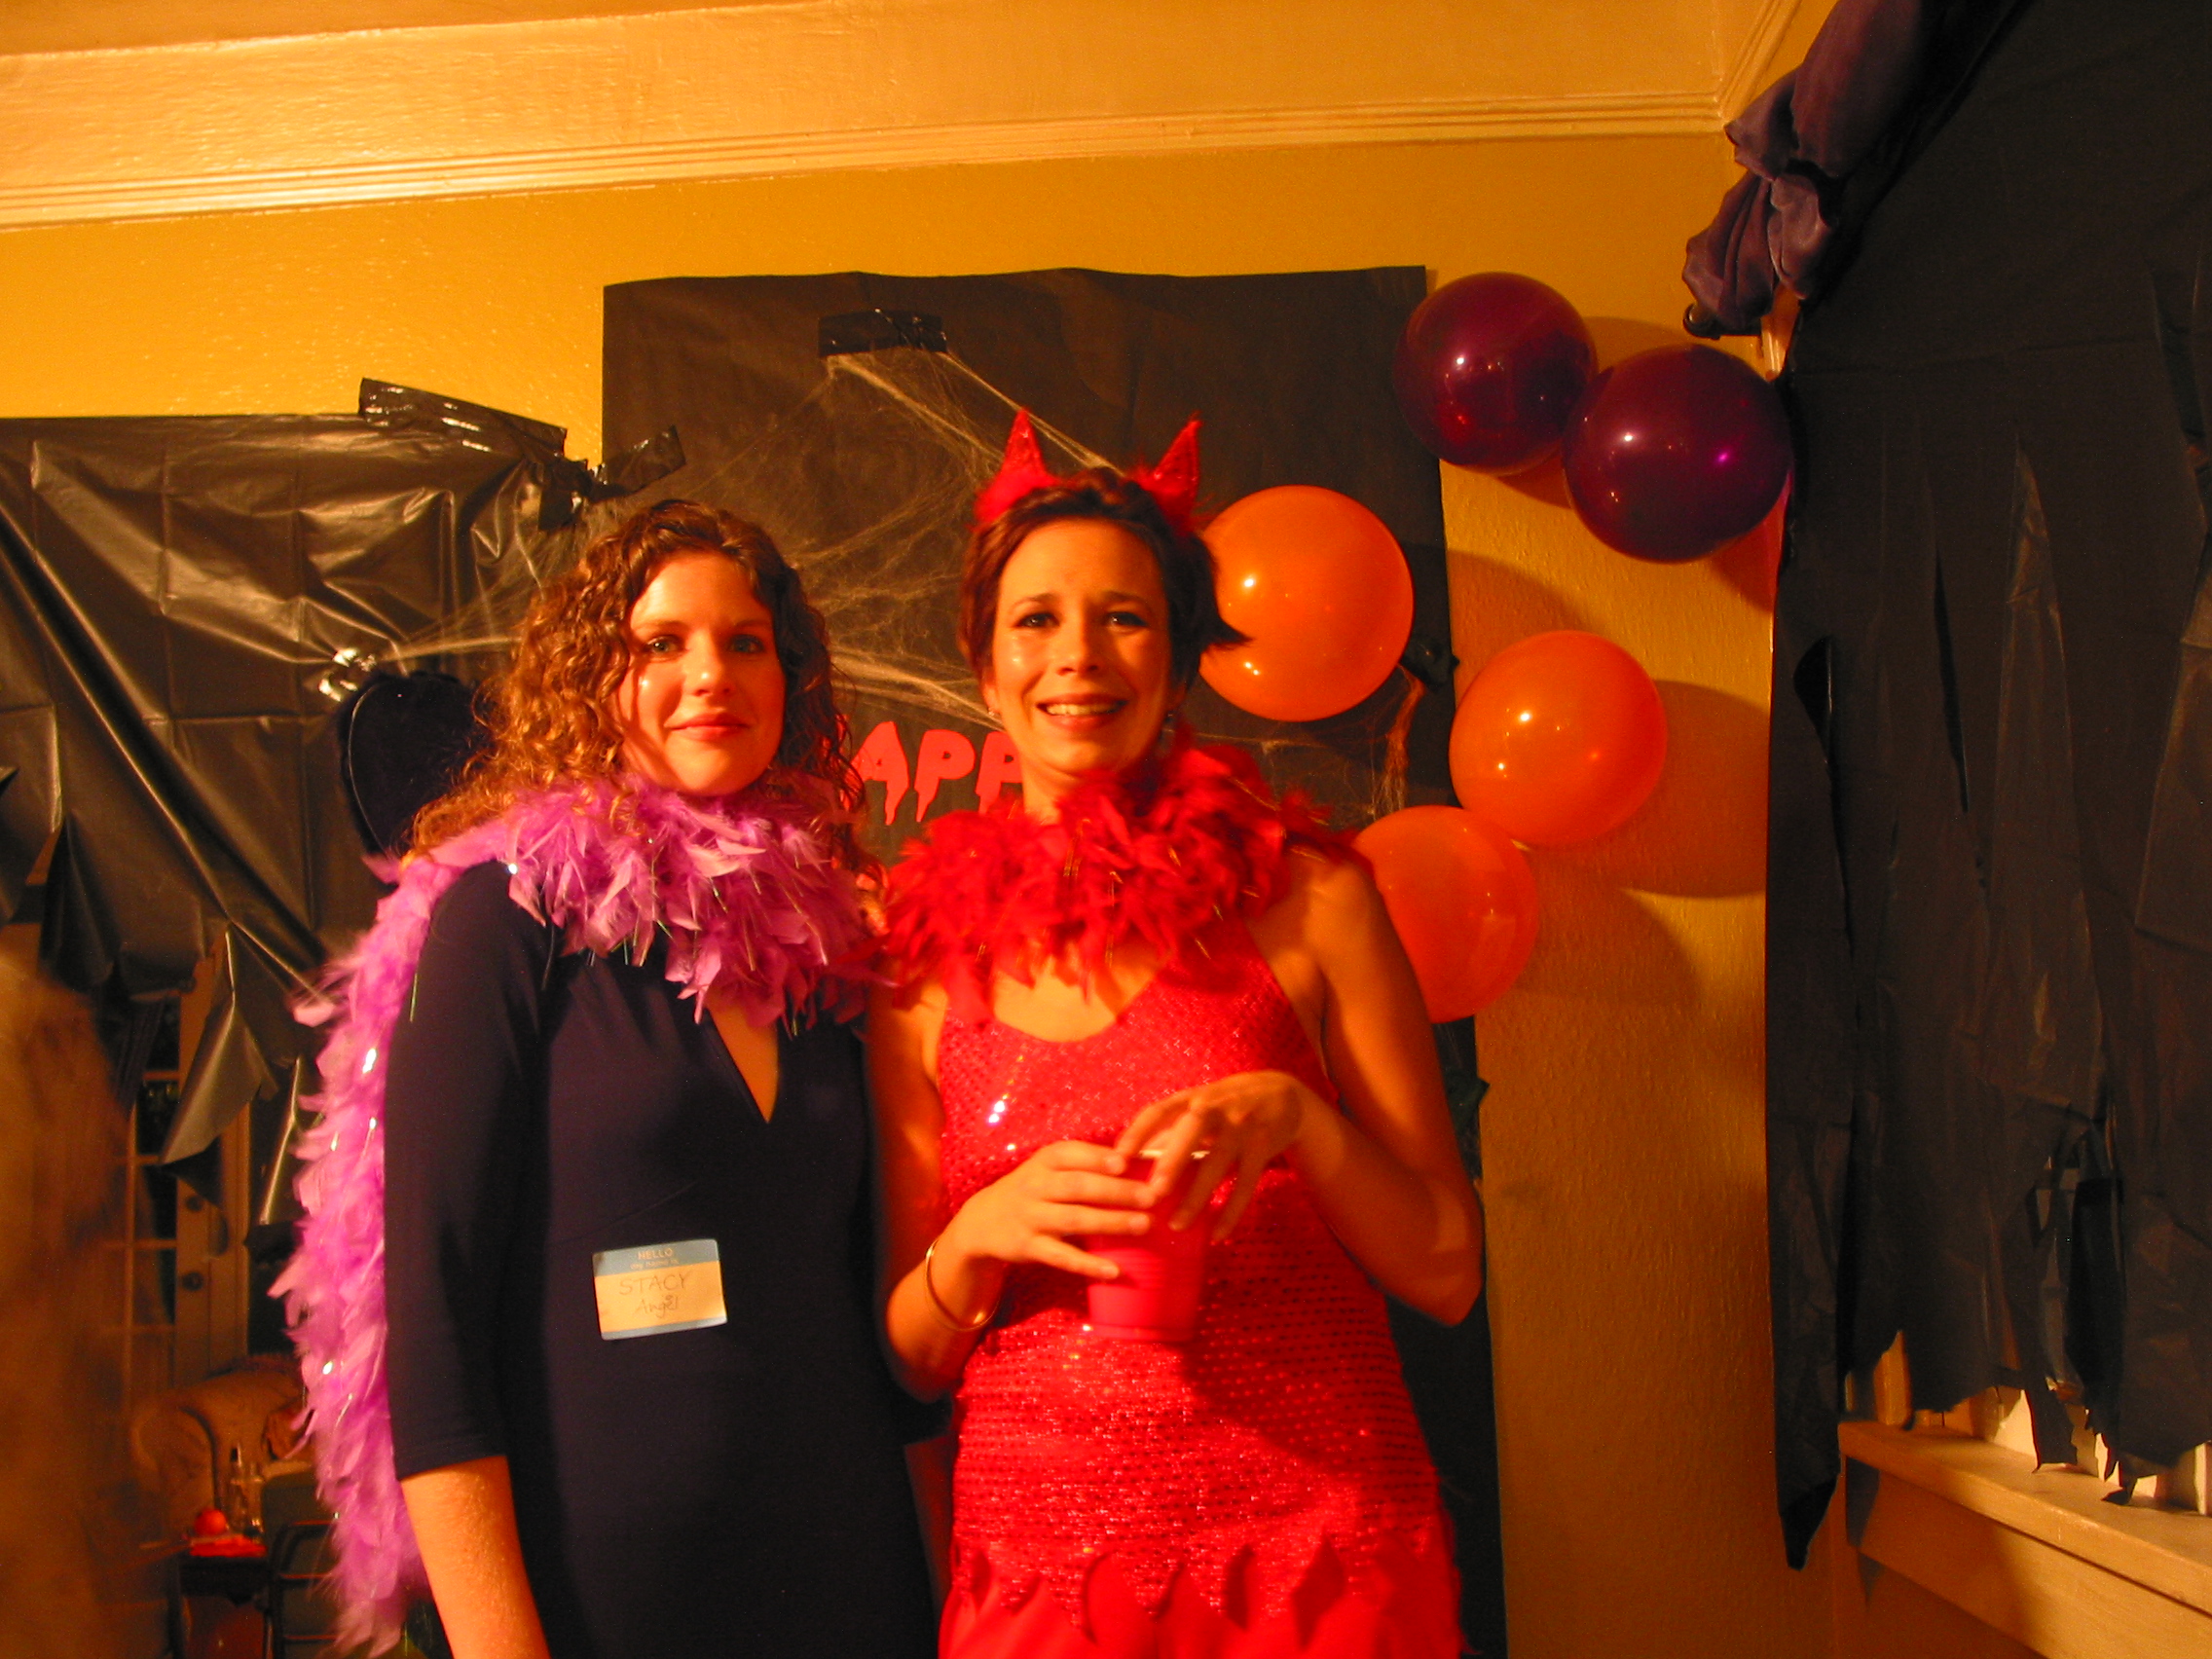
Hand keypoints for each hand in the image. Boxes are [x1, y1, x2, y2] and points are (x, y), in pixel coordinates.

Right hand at [947, 1140, 1157, 1281]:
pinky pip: (1061, 1256)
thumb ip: (1083, 1163)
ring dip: (1111, 1222)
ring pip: (1074, 1219)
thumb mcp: (1047, 1168)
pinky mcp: (1028, 1247)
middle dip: (1116, 1191)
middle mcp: (1035, 1186)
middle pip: (1079, 1187)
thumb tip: (1137, 1160)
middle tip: (1151, 1196)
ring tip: (1144, 1225)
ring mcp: (1031, 1218)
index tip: (1127, 1162)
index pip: (1072, 1155)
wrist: (982, 1221)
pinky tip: (1114, 1271)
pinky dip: (1088, 1264)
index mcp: (1044, 1162)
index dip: (1098, 1158)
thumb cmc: (1032, 1190)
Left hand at [1113, 1071, 1318, 1239]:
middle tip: (1152, 1194)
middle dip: (1171, 1163)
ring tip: (1176, 1225)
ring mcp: (1242, 1128)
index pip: (1158, 1111)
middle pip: (1191, 1133)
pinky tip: (1216, 1235)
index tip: (1116, 1160)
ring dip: (1196, 1198)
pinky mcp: (1262, 1149)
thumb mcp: (1199, 1105)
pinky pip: (1245, 1186)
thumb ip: (1169, 1129)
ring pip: (1217, 1165)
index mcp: (1192, 1097)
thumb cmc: (1227, 1104)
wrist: (1284, 1094)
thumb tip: (1132, 1158)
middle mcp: (1216, 1108)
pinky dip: (1231, 1214)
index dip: (1136, 1134)